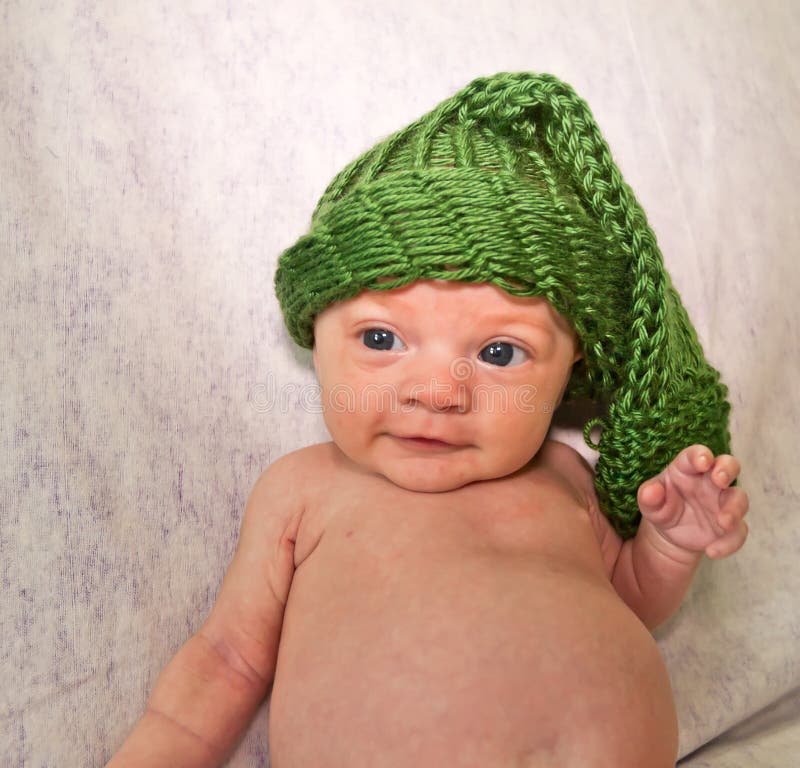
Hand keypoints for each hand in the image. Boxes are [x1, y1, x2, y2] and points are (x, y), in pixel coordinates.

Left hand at [637, 444, 748, 558]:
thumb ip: (649, 495)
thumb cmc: (660, 505)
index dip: (701, 455)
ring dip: (734, 508)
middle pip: (728, 466)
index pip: (696, 455)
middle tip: (720, 480)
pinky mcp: (729, 525)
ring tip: (723, 522)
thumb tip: (651, 492)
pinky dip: (729, 542)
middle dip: (727, 469)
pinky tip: (712, 551)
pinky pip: (738, 532)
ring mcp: (722, 502)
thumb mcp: (650, 502)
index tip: (702, 461)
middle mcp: (709, 481)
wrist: (668, 533)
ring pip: (738, 498)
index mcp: (687, 469)